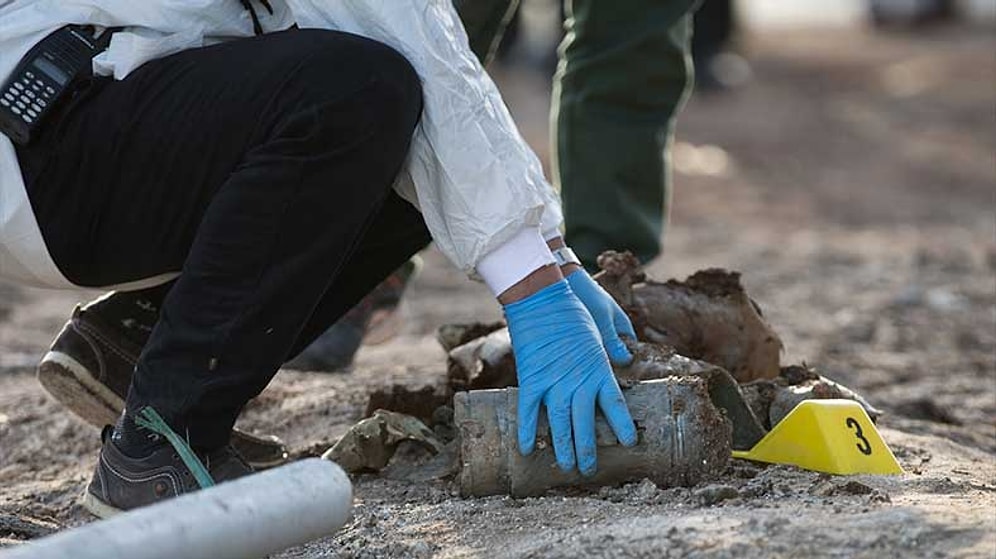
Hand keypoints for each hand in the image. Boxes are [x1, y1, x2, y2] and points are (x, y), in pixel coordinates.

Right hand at [503, 279, 636, 475]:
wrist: (543, 296)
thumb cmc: (576, 305)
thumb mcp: (603, 324)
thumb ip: (614, 344)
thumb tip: (627, 357)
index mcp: (600, 370)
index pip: (615, 406)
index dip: (621, 427)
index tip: (628, 443)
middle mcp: (579, 382)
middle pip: (585, 424)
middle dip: (588, 450)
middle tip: (589, 470)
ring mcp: (554, 382)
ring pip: (560, 424)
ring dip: (563, 448)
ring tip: (566, 468)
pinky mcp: (531, 378)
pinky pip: (528, 411)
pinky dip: (527, 431)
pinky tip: (527, 449)